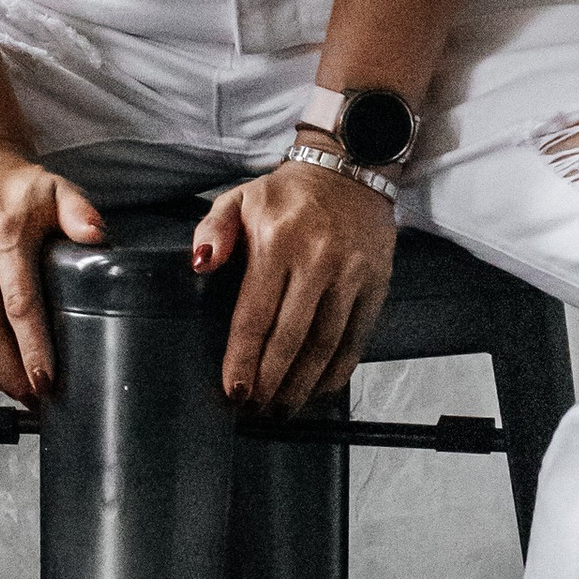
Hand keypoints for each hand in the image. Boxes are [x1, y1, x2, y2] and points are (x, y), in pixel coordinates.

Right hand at [0, 144, 105, 403]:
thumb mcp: (58, 189)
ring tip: (7, 387)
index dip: (31, 349)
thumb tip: (99, 236)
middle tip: (29, 395)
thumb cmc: (17, 184)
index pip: (19, 304)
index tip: (44, 380)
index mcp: (4, 232)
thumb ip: (80, 213)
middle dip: (7, 371)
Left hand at [191, 157, 396, 414]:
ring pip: (325, 345)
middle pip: (290, 338)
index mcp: (277, 241)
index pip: (255, 314)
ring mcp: (351, 274)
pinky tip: (318, 388)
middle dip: (270, 382)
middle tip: (256, 408)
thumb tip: (201, 265)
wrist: (349, 170)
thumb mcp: (238, 198)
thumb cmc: (286, 194)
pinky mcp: (376, 284)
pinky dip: (337, 371)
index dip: (243, 359)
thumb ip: (213, 231)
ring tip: (282, 408)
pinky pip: (356, 339)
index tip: (234, 391)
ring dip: (302, 385)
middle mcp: (317, 260)